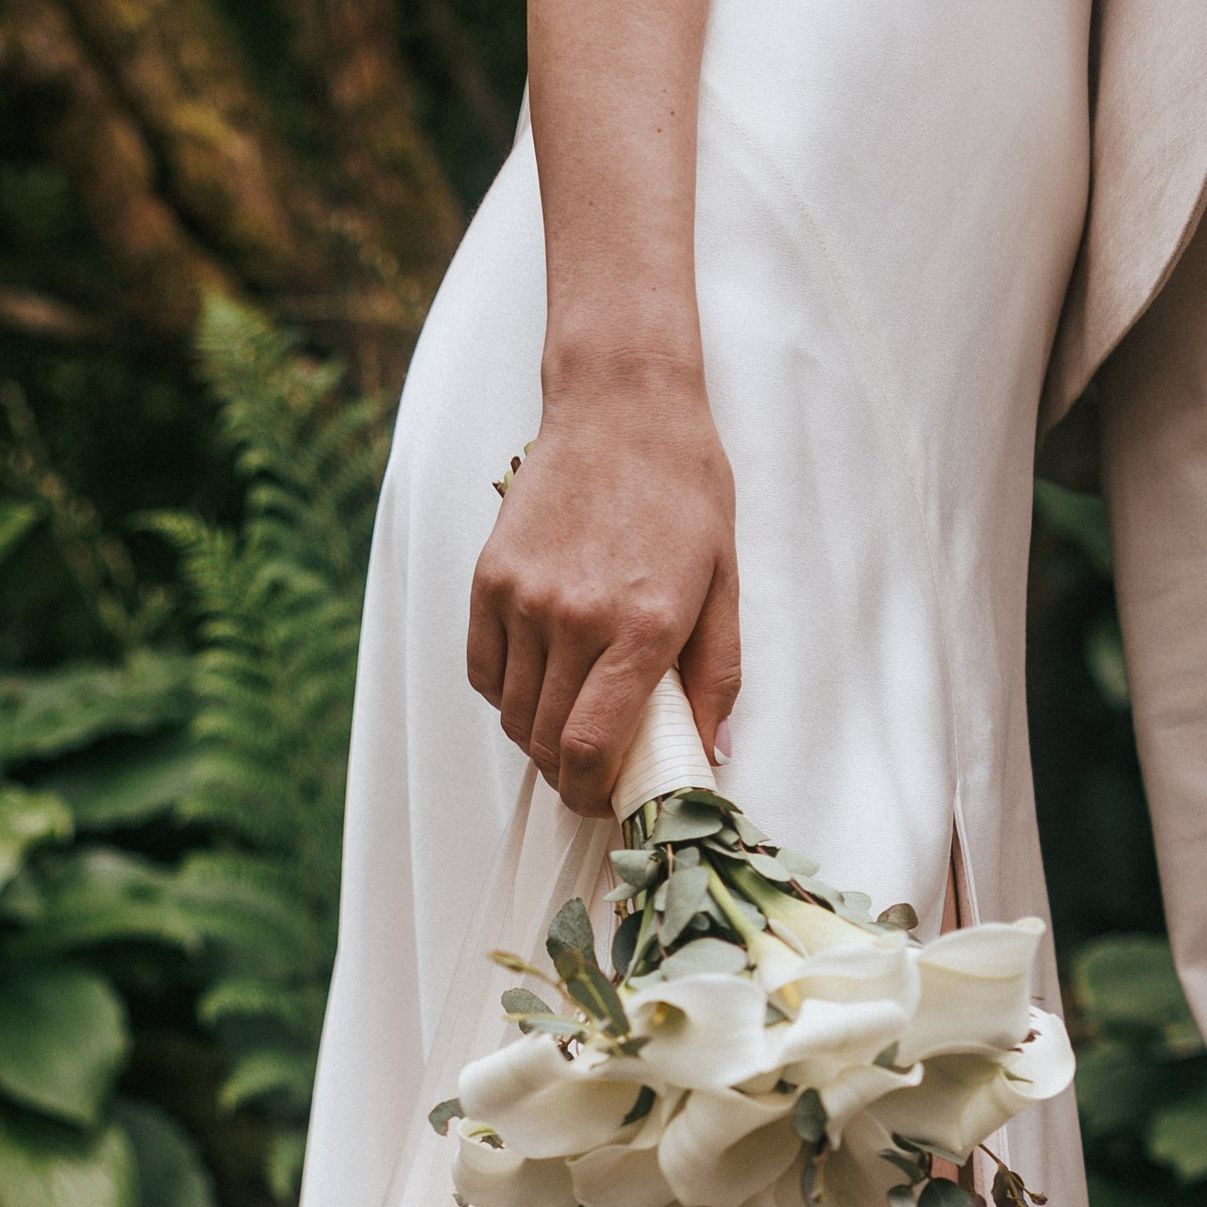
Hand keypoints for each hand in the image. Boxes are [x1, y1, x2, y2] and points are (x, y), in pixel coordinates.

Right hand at [466, 363, 739, 811]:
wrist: (622, 405)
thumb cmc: (683, 490)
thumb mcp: (723, 581)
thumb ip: (717, 674)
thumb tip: (712, 752)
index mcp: (640, 628)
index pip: (589, 748)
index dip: (590, 793)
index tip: (602, 801)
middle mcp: (574, 619)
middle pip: (545, 742)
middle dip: (565, 773)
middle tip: (589, 770)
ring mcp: (523, 599)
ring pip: (511, 713)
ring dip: (535, 736)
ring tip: (565, 724)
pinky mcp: (489, 580)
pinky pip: (483, 670)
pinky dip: (505, 694)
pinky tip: (536, 681)